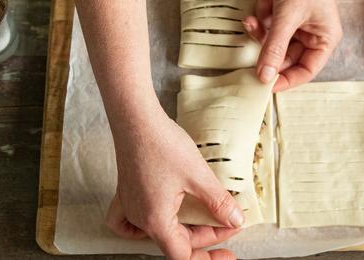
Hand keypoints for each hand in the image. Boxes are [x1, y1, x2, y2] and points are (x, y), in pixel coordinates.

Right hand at [105, 109, 242, 259]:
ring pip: (159, 231)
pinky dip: (145, 224)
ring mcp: (130, 206)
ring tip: (205, 218)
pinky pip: (130, 221)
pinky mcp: (127, 193)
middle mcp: (140, 218)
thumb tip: (235, 219)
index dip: (209, 256)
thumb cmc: (161, 143)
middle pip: (174, 242)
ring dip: (185, 228)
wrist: (136, 119)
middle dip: (204, 235)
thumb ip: (219, 202)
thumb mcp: (199, 176)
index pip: (184, 255)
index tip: (228, 251)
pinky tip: (161, 217)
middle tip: (228, 221)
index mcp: (156, 221)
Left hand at [243, 0, 342, 91]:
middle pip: (286, 55)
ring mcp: (300, 21)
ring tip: (260, 10)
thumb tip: (263, 78)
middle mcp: (315, 32)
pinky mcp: (287, 9)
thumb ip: (273, 49)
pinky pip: (270, 23)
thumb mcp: (286, 17)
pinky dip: (264, 13)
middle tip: (254, 34)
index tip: (263, 84)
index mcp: (325, 39)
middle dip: (268, 44)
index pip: (306, 71)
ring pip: (274, 39)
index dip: (285, 79)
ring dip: (263, 26)